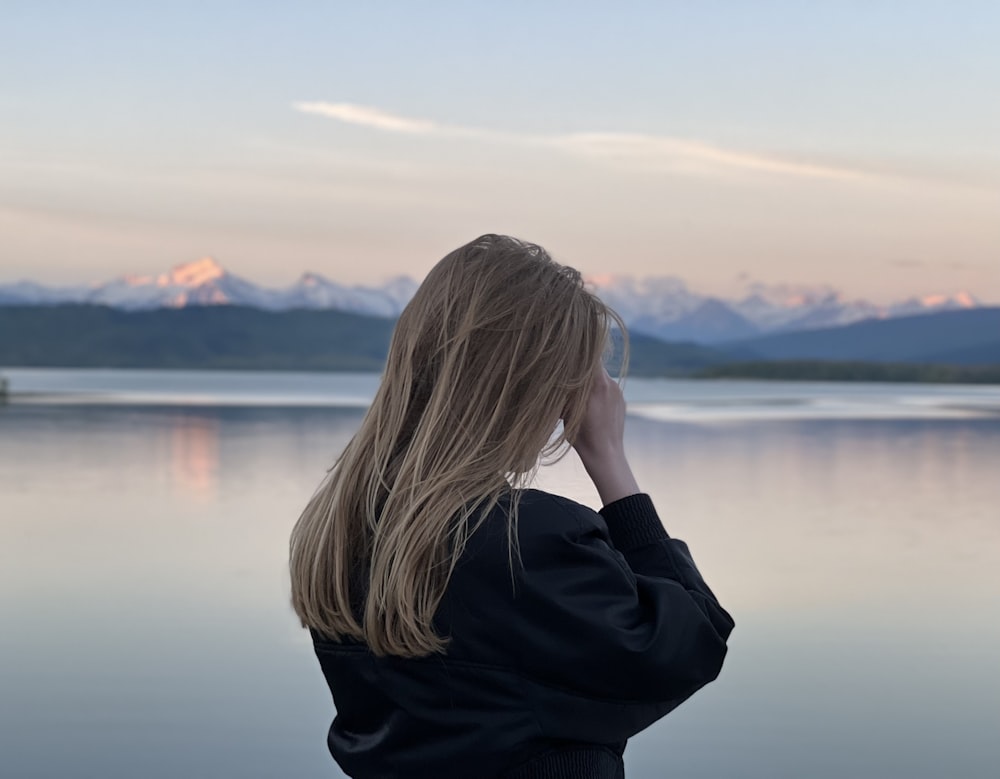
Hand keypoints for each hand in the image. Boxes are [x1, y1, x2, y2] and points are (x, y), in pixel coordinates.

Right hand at [571, 363, 639, 505]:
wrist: (606, 455)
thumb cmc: (582, 436)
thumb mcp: (567, 410)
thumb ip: (567, 389)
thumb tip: (560, 371)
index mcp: (597, 384)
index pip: (591, 354)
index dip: (579, 349)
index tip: (568, 349)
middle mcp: (610, 384)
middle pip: (595, 364)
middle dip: (581, 367)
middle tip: (569, 374)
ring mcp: (618, 392)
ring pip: (600, 377)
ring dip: (589, 381)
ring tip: (579, 395)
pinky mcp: (621, 401)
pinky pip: (607, 388)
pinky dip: (597, 391)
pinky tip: (591, 406)